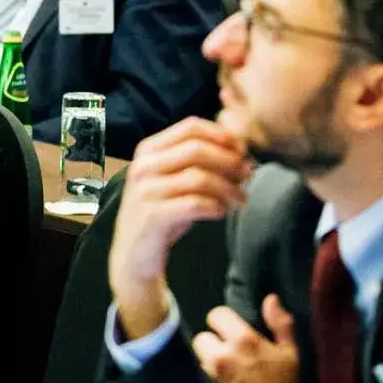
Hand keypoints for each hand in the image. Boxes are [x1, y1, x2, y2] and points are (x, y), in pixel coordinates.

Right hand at [110, 118, 250, 339]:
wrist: (134, 255)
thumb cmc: (161, 213)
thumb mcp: (174, 179)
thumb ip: (197, 160)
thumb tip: (240, 145)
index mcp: (148, 150)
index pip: (190, 127)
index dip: (222, 135)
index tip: (242, 150)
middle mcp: (143, 166)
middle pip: (196, 149)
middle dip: (229, 160)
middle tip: (248, 174)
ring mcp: (145, 191)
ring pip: (199, 177)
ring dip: (228, 187)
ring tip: (241, 199)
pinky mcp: (152, 216)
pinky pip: (194, 204)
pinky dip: (216, 206)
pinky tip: (222, 212)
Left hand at [192, 294, 300, 382]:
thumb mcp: (290, 352)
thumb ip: (280, 323)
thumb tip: (270, 298)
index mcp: (243, 340)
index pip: (217, 314)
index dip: (224, 320)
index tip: (235, 328)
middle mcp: (223, 353)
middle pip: (202, 335)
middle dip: (213, 339)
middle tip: (228, 347)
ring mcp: (213, 371)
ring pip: (199, 353)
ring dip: (209, 355)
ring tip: (226, 362)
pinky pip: (202, 369)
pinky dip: (209, 369)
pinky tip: (224, 374)